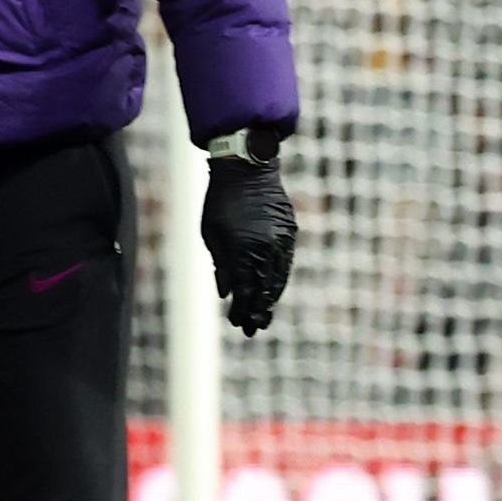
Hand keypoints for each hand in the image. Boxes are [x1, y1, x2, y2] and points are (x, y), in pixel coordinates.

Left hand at [202, 151, 294, 335]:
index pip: (245, 290)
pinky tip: (274, 289)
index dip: (243, 310)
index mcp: (244, 250)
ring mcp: (282, 240)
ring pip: (279, 277)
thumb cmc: (220, 202)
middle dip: (259, 310)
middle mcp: (266, 248)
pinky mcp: (290, 232)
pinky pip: (286, 262)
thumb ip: (221, 265)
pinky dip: (280, 278)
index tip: (239, 325)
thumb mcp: (211, 234)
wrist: (247, 170)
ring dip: (271, 297)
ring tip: (264, 314)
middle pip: (264, 288)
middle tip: (255, 329)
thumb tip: (228, 293)